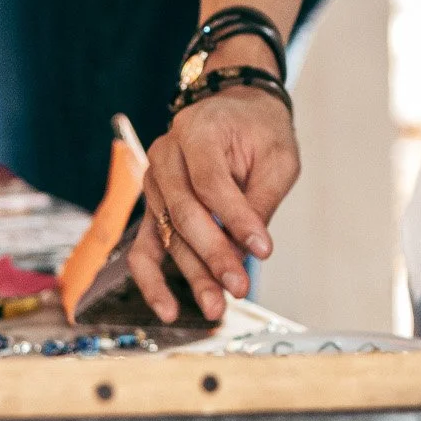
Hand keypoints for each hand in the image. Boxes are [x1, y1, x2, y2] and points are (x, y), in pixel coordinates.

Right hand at [131, 68, 299, 322]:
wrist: (237, 111)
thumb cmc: (259, 132)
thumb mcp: (276, 156)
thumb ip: (261, 199)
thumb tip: (249, 252)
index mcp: (195, 131)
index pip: (211, 183)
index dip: (237, 219)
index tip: (264, 250)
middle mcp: (165, 156)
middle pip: (184, 214)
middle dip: (213, 256)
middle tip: (239, 288)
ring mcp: (154, 184)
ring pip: (167, 237)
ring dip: (192, 275)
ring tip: (216, 307)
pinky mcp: (154, 209)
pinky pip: (144, 248)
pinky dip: (152, 281)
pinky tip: (168, 309)